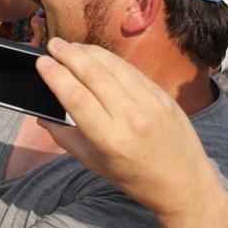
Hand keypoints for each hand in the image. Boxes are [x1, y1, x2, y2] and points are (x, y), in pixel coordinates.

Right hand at [35, 39, 217, 217]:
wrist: (186, 184)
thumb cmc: (135, 178)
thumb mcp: (94, 164)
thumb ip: (65, 138)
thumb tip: (41, 116)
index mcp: (110, 139)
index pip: (76, 97)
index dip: (56, 75)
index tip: (41, 62)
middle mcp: (131, 117)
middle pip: (94, 75)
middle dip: (69, 55)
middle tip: (52, 44)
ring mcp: (151, 103)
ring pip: (114, 66)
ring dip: (88, 51)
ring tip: (71, 46)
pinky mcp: (164, 95)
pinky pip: (131, 70)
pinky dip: (110, 59)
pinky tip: (96, 55)